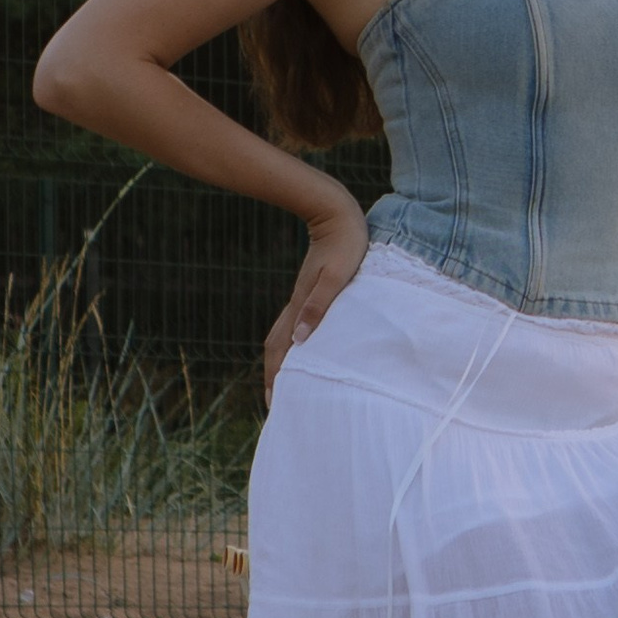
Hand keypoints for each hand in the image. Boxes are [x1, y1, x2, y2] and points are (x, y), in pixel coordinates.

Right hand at [262, 193, 368, 395]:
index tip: (273, 404)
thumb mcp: (336, 276)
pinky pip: (293, 325)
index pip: (282, 350)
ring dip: (280, 361)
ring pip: (282, 336)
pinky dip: (290, 343)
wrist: (336, 213)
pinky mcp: (308, 291)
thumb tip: (300, 341)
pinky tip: (300, 348)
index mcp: (301, 305)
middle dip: (273, 375)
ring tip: (284, 383)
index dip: (276, 377)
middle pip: (276, 347)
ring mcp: (300, 297)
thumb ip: (319, 306)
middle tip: (274, 404)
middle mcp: (296, 305)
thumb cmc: (345, 244)